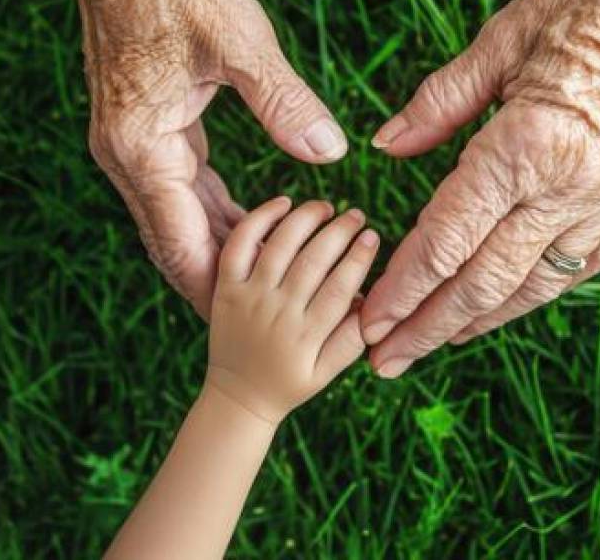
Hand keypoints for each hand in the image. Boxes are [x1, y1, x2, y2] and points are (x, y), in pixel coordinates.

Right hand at [57, 0, 347, 314]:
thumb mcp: (237, 38)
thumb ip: (283, 102)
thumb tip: (331, 156)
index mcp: (140, 148)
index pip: (181, 247)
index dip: (223, 293)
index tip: (260, 331)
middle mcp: (127, 155)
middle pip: (177, 243)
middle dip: (228, 283)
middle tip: (279, 321)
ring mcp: (131, 140)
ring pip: (179, 216)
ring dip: (226, 246)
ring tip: (279, 284)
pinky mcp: (143, 122)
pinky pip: (181, 184)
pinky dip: (218, 207)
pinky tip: (259, 219)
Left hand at [206, 198, 378, 423]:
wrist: (237, 397)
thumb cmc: (290, 383)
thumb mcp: (328, 372)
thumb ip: (352, 340)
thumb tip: (374, 302)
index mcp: (306, 336)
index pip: (340, 287)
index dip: (359, 257)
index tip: (373, 236)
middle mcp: (277, 314)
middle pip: (313, 261)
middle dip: (340, 232)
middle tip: (357, 215)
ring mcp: (248, 299)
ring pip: (279, 247)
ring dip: (306, 220)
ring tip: (326, 208)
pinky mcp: (225, 288)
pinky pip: (239, 245)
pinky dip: (260, 219)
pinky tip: (283, 203)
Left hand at [361, 0, 599, 376]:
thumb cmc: (589, 0)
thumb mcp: (502, 39)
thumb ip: (440, 102)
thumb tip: (387, 147)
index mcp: (525, 146)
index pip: (448, 239)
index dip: (403, 287)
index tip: (369, 322)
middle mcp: (568, 188)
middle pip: (484, 281)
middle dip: (428, 326)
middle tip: (384, 362)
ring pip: (533, 286)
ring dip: (479, 320)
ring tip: (435, 343)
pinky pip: (580, 267)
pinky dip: (536, 292)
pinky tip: (505, 304)